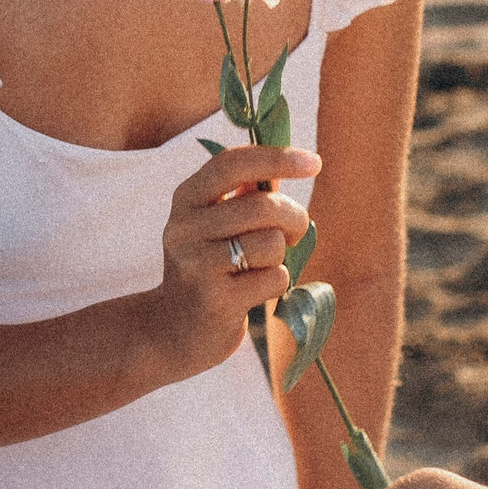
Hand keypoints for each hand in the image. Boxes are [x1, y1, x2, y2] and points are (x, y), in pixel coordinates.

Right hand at [139, 146, 318, 377]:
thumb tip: (287, 163)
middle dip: (293, 218)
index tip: (313, 162)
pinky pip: (273, 278)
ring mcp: (196, 265)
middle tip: (296, 232)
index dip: (275, 158)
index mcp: (186, 200)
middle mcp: (184, 228)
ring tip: (262, 266)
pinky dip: (276, 283)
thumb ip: (247, 194)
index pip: (231, 164)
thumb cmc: (208, 268)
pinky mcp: (215, 300)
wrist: (174, 330)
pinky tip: (254, 291)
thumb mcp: (217, 225)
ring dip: (281, 255)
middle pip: (262, 206)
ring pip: (271, 243)